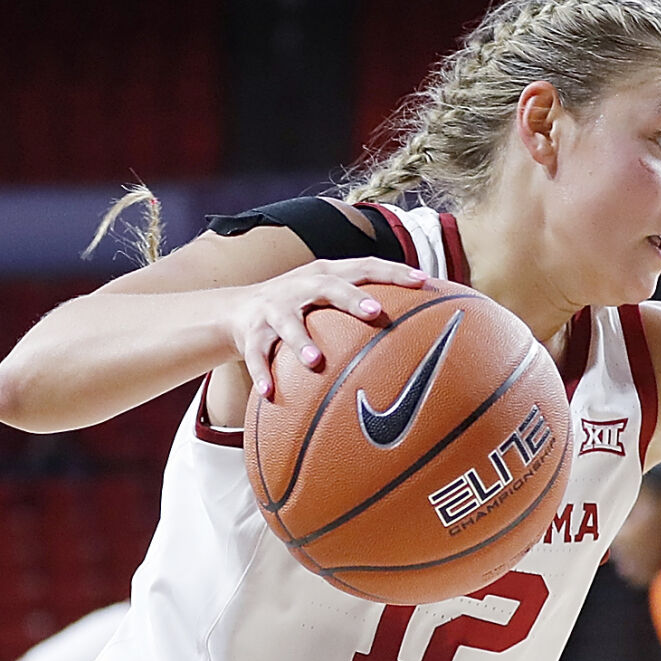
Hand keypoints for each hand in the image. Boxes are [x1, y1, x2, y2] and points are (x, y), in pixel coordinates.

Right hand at [232, 258, 427, 399]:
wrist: (236, 309)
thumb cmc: (301, 306)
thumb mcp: (329, 297)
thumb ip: (367, 306)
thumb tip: (423, 325)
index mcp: (325, 275)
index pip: (363, 267)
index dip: (393, 272)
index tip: (423, 281)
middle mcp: (300, 287)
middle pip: (327, 287)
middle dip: (352, 298)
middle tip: (377, 312)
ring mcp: (273, 310)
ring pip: (287, 323)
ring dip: (300, 341)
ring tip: (314, 361)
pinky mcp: (250, 334)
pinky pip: (256, 355)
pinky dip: (262, 373)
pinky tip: (271, 393)